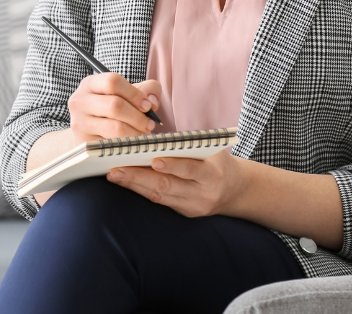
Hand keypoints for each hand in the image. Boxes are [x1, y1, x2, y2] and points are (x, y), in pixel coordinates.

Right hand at [68, 73, 161, 143]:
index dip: (134, 94)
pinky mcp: (84, 142)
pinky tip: (133, 140)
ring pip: (115, 127)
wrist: (88, 127)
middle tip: (150, 123)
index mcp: (90, 83)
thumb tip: (152, 101)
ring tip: (144, 132)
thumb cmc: (111, 106)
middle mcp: (80, 101)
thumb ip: (147, 89)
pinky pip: (112, 144)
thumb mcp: (126, 92)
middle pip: (114, 105)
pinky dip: (127, 143)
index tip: (147, 105)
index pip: (113, 82)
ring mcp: (80, 123)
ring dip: (136, 132)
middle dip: (138, 116)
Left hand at [106, 149, 247, 217]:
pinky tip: (127, 183)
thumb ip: (190, 145)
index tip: (153, 159)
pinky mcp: (184, 213)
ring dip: (135, 186)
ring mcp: (193, 207)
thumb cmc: (218, 160)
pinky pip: (161, 202)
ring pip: (160, 196)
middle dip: (140, 178)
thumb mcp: (212, 149)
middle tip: (117, 169)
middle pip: (168, 186)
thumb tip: (157, 138)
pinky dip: (143, 192)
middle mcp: (202, 194)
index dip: (173, 165)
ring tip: (115, 175)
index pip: (190, 169)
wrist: (236, 189)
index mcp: (213, 174)